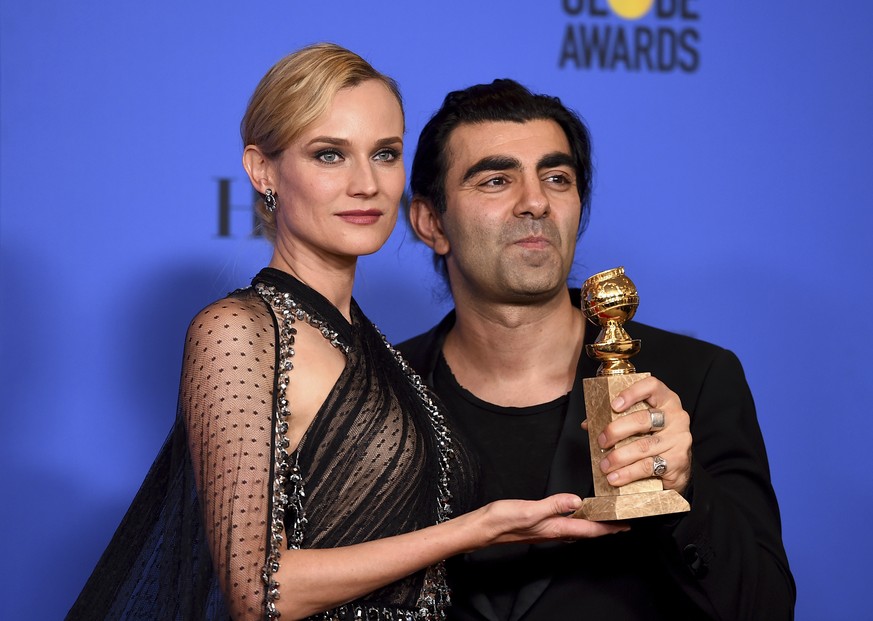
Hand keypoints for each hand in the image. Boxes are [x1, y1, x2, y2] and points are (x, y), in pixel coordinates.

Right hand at [475, 493, 627, 547]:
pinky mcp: (539, 524)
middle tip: (623, 522)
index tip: (626, 526)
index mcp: (556, 528)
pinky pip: (565, 523)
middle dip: (606, 528)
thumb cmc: (502, 521)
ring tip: (606, 518)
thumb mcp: (529, 509)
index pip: (590, 529)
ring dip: (594, 524)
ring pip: (578, 528)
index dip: (609, 528)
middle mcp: (555, 531)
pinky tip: (576, 513)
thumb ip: (554, 505)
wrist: (483, 529)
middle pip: (588, 531)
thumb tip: (577, 500)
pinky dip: (578, 518)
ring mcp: (547, 529)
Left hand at [583, 376, 691, 493]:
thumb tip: (588, 424)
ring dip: (619, 457)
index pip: (651, 386)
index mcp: (665, 400)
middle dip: (616, 431)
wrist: (678, 466)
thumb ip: (616, 419)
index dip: (632, 393)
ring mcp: (679, 439)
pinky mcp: (678, 461)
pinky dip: (628, 473)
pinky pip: (649, 466)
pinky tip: (616, 477)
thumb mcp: (639, 424)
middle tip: (601, 441)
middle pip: (643, 419)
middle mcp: (676, 417)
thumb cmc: (653, 437)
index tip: (613, 405)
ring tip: (605, 465)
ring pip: (644, 446)